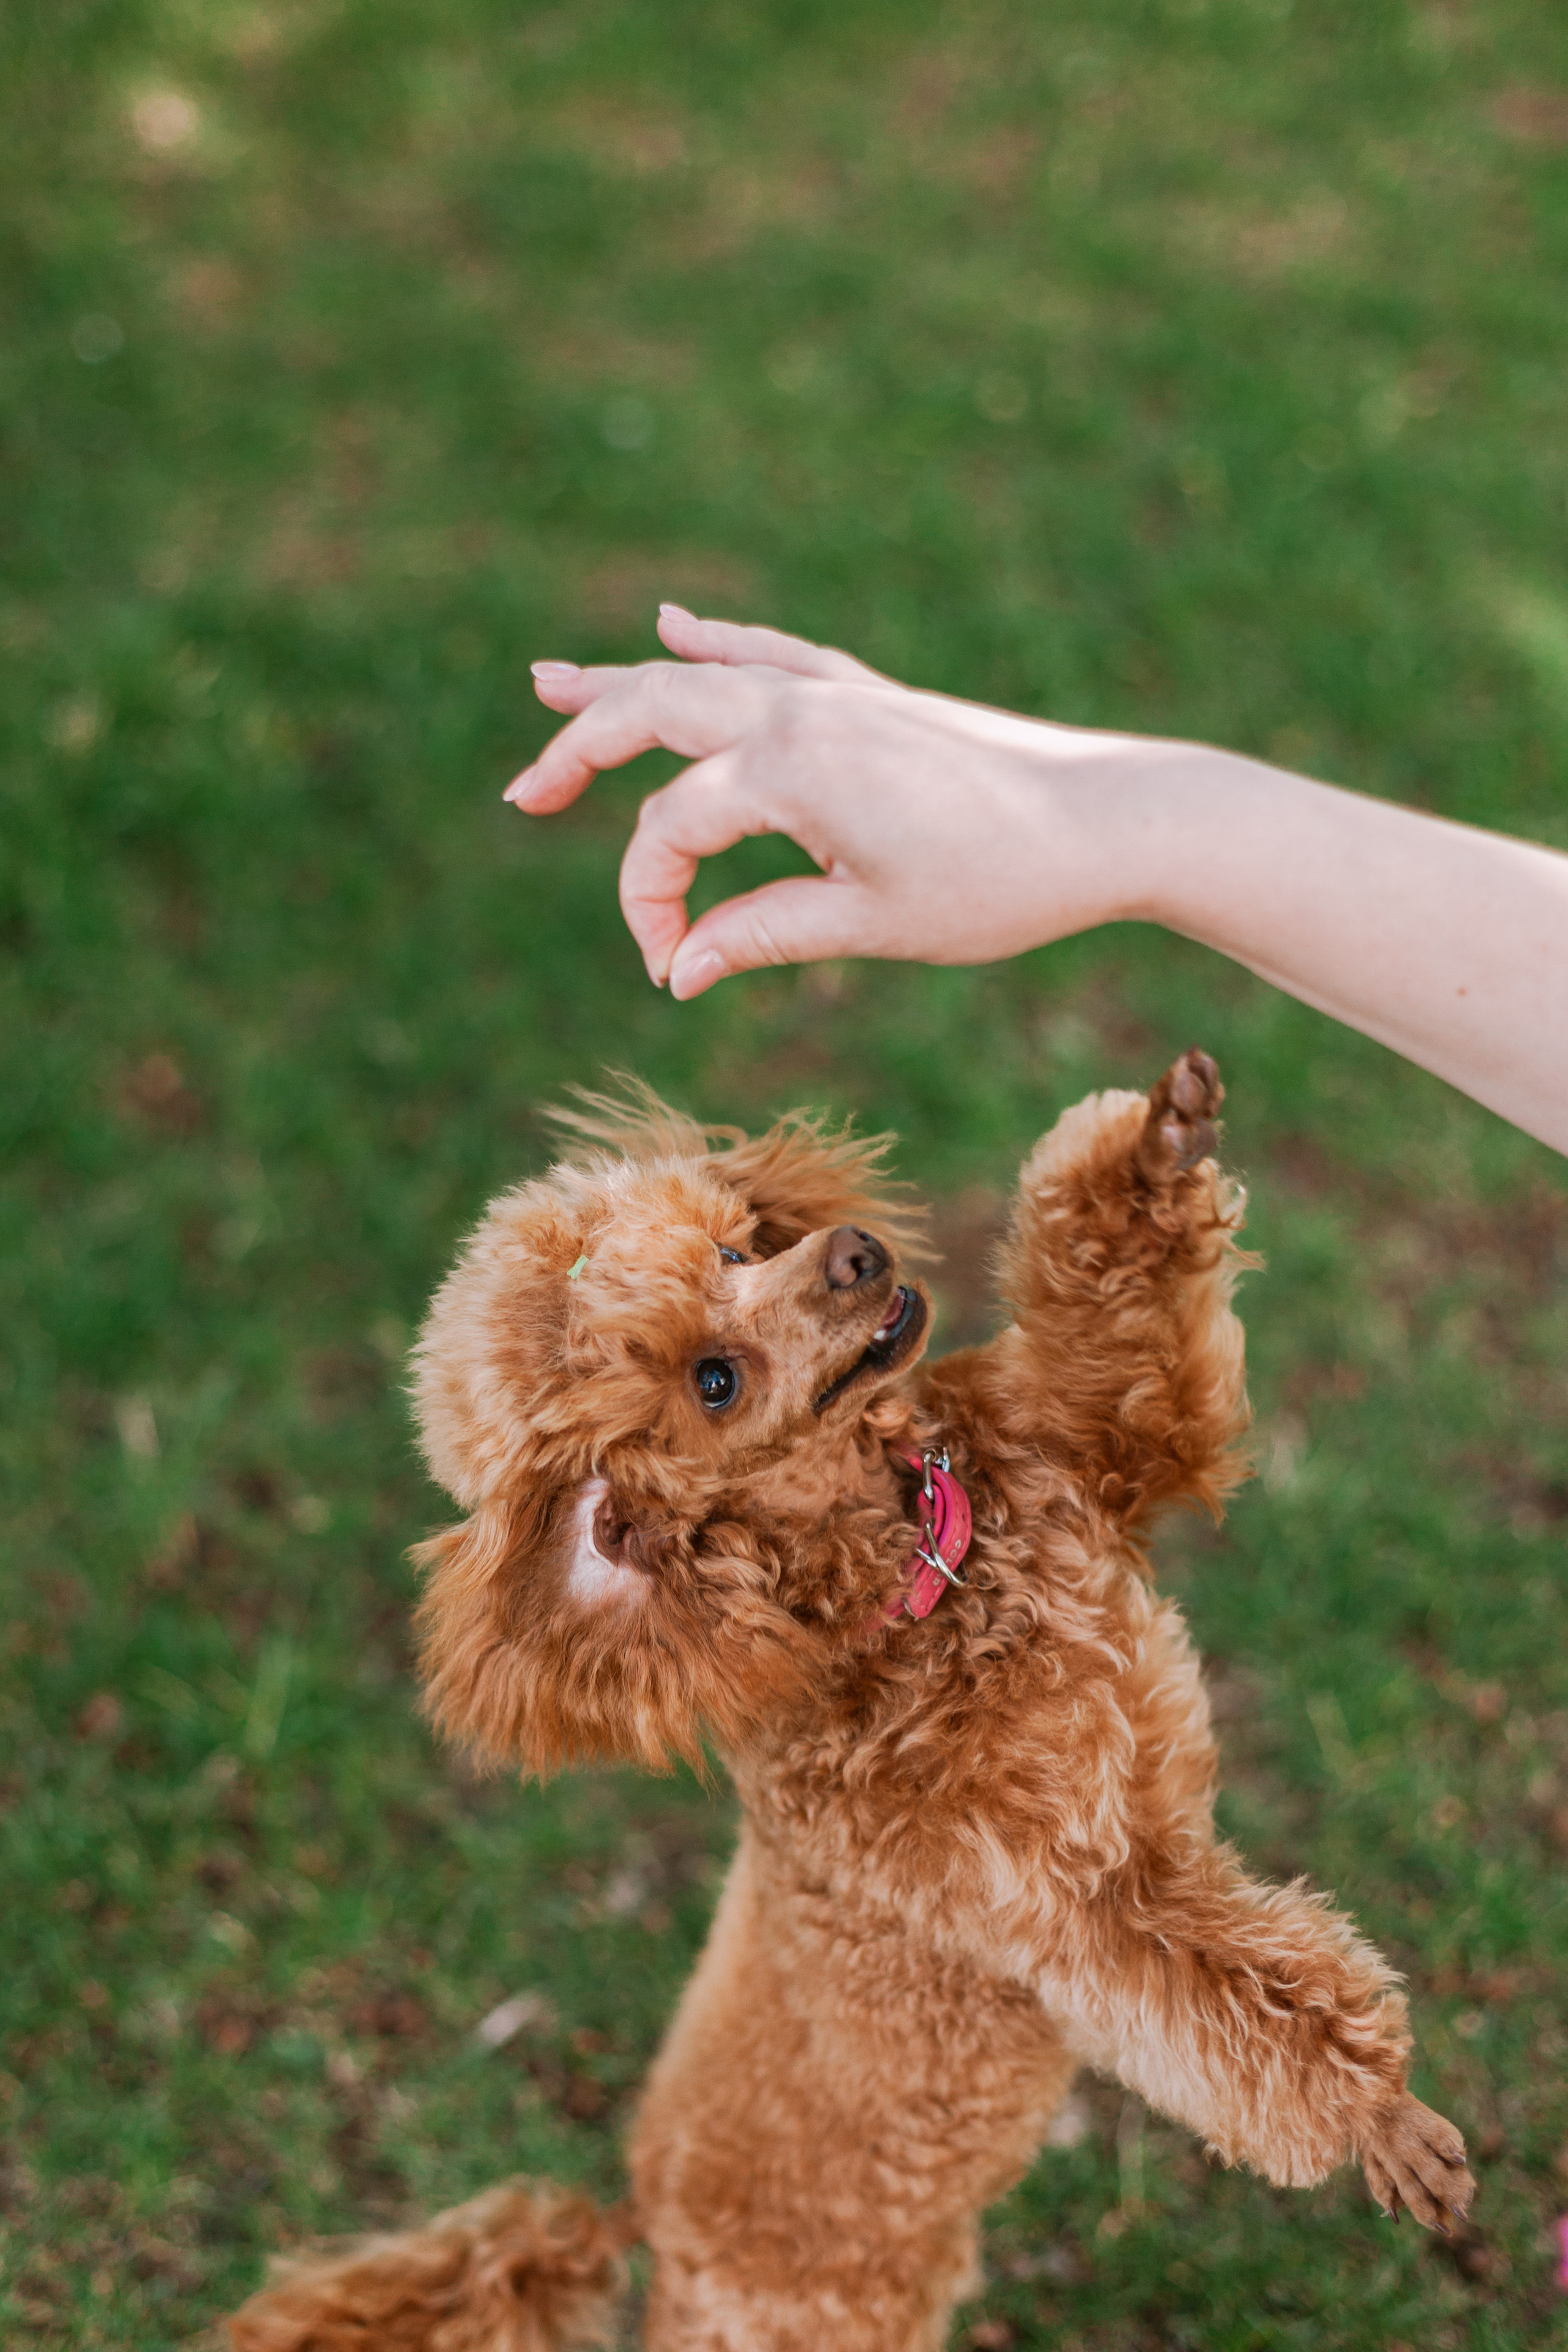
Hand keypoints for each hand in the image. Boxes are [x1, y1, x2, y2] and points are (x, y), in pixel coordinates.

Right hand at [507, 609, 1156, 998]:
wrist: (1112, 819)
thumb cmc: (1001, 883)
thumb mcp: (875, 922)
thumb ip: (764, 934)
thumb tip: (678, 970)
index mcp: (789, 769)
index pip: (668, 831)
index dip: (650, 906)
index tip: (672, 970)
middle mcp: (798, 712)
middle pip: (650, 715)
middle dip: (577, 752)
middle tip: (522, 795)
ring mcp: (835, 695)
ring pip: (699, 675)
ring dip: (620, 682)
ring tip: (546, 682)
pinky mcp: (871, 698)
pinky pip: (772, 655)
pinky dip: (718, 643)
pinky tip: (678, 625)